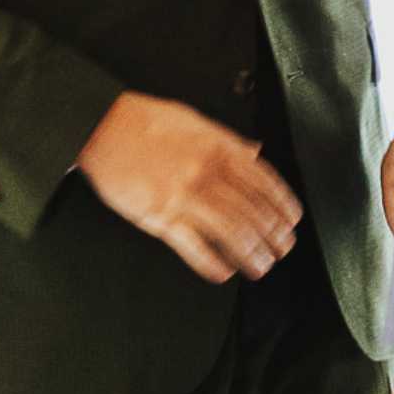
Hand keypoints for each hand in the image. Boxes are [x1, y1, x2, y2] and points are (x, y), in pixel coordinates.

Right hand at [75, 91, 304, 281]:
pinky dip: (211, 263)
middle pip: (251, 212)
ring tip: (261, 266)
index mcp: (218, 149)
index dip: (282, 206)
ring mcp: (183, 197)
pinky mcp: (158, 216)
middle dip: (272, 236)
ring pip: (230, 232)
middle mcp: (205, 174)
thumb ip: (227, 139)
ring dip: (250, 254)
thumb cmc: (143, 122)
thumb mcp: (194, 120)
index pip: (263, 183)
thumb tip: (254, 151)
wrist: (102, 127)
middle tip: (282, 249)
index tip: (291, 221)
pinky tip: (223, 272)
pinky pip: (192, 246)